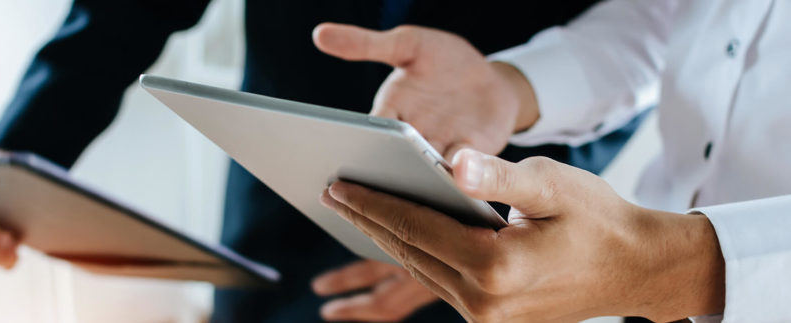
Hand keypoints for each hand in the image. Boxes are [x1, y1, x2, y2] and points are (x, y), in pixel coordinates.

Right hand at [312, 23, 538, 159]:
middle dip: (386, 164)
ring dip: (420, 174)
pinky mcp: (469, 156)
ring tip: (419, 175)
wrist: (494, 82)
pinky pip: (459, 170)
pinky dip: (456, 172)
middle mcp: (410, 138)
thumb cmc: (444, 62)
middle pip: (391, 158)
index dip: (358, 140)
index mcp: (389, 114)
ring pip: (422, 169)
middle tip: (381, 171)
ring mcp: (437, 150)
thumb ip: (367, 44)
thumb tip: (320, 34)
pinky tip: (455, 169)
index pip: (366, 132)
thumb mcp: (407, 45)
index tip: (349, 147)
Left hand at [320, 149, 724, 321]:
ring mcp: (486, 318)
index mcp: (495, 269)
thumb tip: (454, 162)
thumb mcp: (552, 186)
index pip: (415, 229)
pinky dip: (416, 255)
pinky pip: (439, 282)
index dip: (374, 203)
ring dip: (388, 240)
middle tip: (335, 193)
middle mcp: (483, 303)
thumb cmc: (599, 220)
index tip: (339, 184)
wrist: (636, 268)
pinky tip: (401, 236)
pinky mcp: (491, 319)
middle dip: (369, 221)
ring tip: (358, 211)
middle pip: (410, 252)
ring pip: (421, 270)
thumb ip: (497, 176)